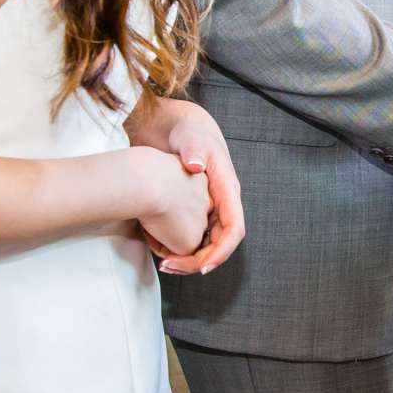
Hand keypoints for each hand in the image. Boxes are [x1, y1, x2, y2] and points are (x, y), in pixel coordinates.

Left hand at [149, 99, 244, 273]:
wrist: (177, 126)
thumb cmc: (188, 131)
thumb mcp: (191, 138)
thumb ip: (194, 149)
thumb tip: (195, 165)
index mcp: (227, 190)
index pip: (234, 229)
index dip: (221, 251)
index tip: (203, 267)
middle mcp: (221, 203)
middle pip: (219, 243)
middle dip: (199, 261)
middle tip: (171, 266)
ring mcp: (208, 207)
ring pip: (206, 244)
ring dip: (187, 258)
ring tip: (164, 263)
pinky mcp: (194, 208)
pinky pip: (193, 236)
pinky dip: (179, 247)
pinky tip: (158, 248)